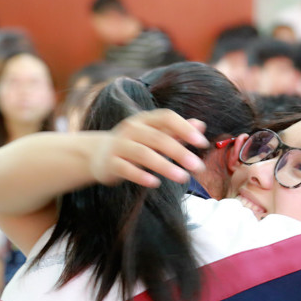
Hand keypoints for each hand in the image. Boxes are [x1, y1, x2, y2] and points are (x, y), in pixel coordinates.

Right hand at [89, 109, 208, 187]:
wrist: (98, 155)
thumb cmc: (135, 144)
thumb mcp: (155, 135)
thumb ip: (177, 131)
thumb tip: (201, 125)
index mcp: (145, 120)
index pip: (167, 117)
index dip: (185, 128)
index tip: (202, 143)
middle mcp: (131, 129)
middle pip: (158, 138)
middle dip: (180, 152)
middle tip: (198, 166)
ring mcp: (119, 145)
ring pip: (143, 154)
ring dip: (164, 166)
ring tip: (183, 178)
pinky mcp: (111, 163)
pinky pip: (126, 169)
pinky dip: (140, 175)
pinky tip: (155, 183)